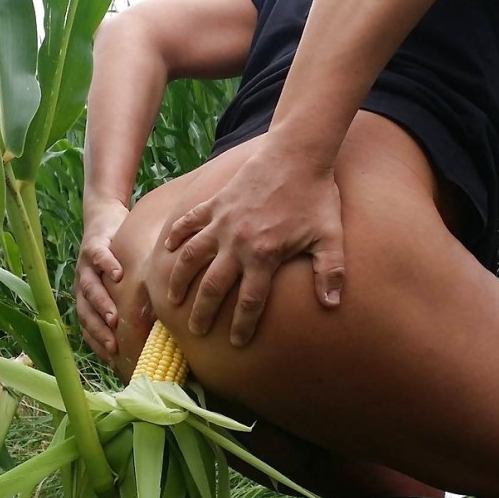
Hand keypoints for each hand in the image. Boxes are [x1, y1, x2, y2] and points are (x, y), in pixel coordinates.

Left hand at [75, 198, 128, 359]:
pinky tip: (118, 274)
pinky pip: (99, 257)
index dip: (97, 342)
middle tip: (114, 346)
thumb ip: (130, 301)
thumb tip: (155, 327)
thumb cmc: (119, 255)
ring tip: (115, 317)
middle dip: (99, 330)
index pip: (88, 326)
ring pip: (89, 288)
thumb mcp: (122, 281)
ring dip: (101, 304)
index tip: (113, 358)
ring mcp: (85, 265)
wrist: (103, 216)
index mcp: (87, 298)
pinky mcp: (93, 245)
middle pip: (86, 312)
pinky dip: (107, 265)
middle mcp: (83, 284)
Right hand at [165, 147, 344, 346]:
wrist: (297, 153)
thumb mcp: (330, 237)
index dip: (242, 326)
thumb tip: (332, 305)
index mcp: (264, 256)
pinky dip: (176, 236)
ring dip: (179, 281)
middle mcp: (237, 243)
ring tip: (171, 299)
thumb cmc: (316, 196)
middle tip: (195, 331)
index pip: (250, 302)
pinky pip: (189, 222)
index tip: (236, 344)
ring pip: (191, 257)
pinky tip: (167, 250)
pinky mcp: (216, 202)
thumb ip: (330, 272)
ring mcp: (222, 222)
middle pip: (213, 287)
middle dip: (202, 313)